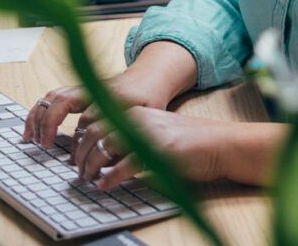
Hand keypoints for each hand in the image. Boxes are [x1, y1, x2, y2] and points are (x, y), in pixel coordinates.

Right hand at [24, 71, 168, 147]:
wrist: (152, 76)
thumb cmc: (151, 99)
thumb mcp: (148, 120)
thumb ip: (131, 140)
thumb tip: (111, 166)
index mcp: (113, 98)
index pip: (88, 119)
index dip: (79, 141)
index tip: (73, 160)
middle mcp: (94, 90)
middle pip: (64, 101)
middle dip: (50, 123)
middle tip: (45, 145)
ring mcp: (85, 87)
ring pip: (55, 96)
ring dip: (39, 116)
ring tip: (30, 138)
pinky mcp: (79, 90)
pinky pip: (53, 96)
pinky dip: (39, 110)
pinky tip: (33, 128)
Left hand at [73, 107, 227, 188]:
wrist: (219, 143)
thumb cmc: (189, 142)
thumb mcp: (156, 132)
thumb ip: (131, 138)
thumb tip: (104, 155)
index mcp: (137, 112)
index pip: (96, 122)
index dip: (81, 141)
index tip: (78, 157)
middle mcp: (139, 118)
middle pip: (95, 132)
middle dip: (81, 154)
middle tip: (79, 171)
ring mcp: (148, 132)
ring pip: (105, 146)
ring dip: (91, 165)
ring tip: (88, 178)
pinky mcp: (158, 150)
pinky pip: (125, 164)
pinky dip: (110, 177)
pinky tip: (105, 184)